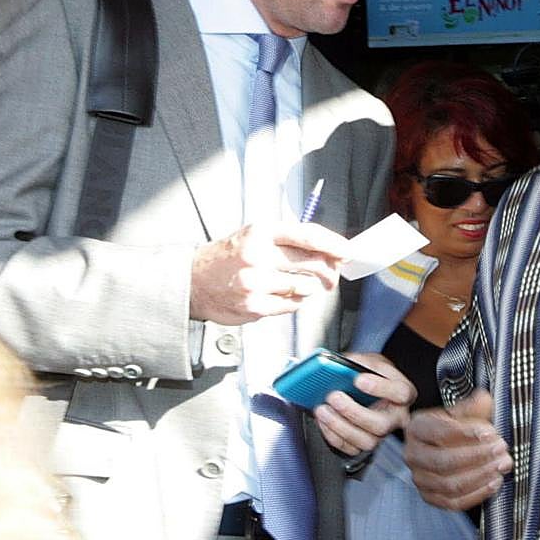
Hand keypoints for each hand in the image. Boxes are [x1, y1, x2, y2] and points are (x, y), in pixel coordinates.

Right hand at [189, 221, 350, 324]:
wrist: (193, 281)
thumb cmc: (228, 257)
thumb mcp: (254, 235)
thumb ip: (288, 241)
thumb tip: (327, 251)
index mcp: (260, 232)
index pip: (307, 235)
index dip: (333, 244)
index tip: (346, 251)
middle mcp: (258, 256)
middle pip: (312, 263)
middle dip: (329, 271)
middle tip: (332, 274)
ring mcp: (255, 283)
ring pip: (304, 287)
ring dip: (309, 288)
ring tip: (297, 284)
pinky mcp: (254, 306)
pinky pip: (291, 306)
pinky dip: (294, 301)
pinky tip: (282, 295)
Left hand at [313, 352, 415, 454]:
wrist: (365, 388)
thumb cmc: (372, 373)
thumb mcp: (372, 361)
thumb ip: (361, 362)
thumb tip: (343, 365)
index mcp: (404, 393)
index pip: (400, 393)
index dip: (380, 388)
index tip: (358, 379)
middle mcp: (396, 418)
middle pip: (381, 424)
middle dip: (354, 412)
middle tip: (334, 396)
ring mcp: (381, 434)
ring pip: (365, 441)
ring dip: (339, 426)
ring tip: (322, 410)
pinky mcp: (364, 445)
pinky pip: (350, 448)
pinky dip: (332, 435)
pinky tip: (322, 421)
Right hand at [403, 389, 510, 510]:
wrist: (445, 445)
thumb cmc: (452, 426)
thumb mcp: (460, 411)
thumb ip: (472, 406)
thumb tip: (484, 399)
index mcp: (417, 428)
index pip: (440, 433)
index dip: (467, 434)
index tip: (491, 433)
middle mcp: (413, 455)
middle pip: (444, 461)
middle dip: (478, 456)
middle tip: (501, 448)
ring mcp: (420, 479)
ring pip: (450, 484)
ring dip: (481, 476)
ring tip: (502, 465)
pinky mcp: (430, 497)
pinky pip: (453, 502)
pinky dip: (476, 494)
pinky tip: (493, 482)